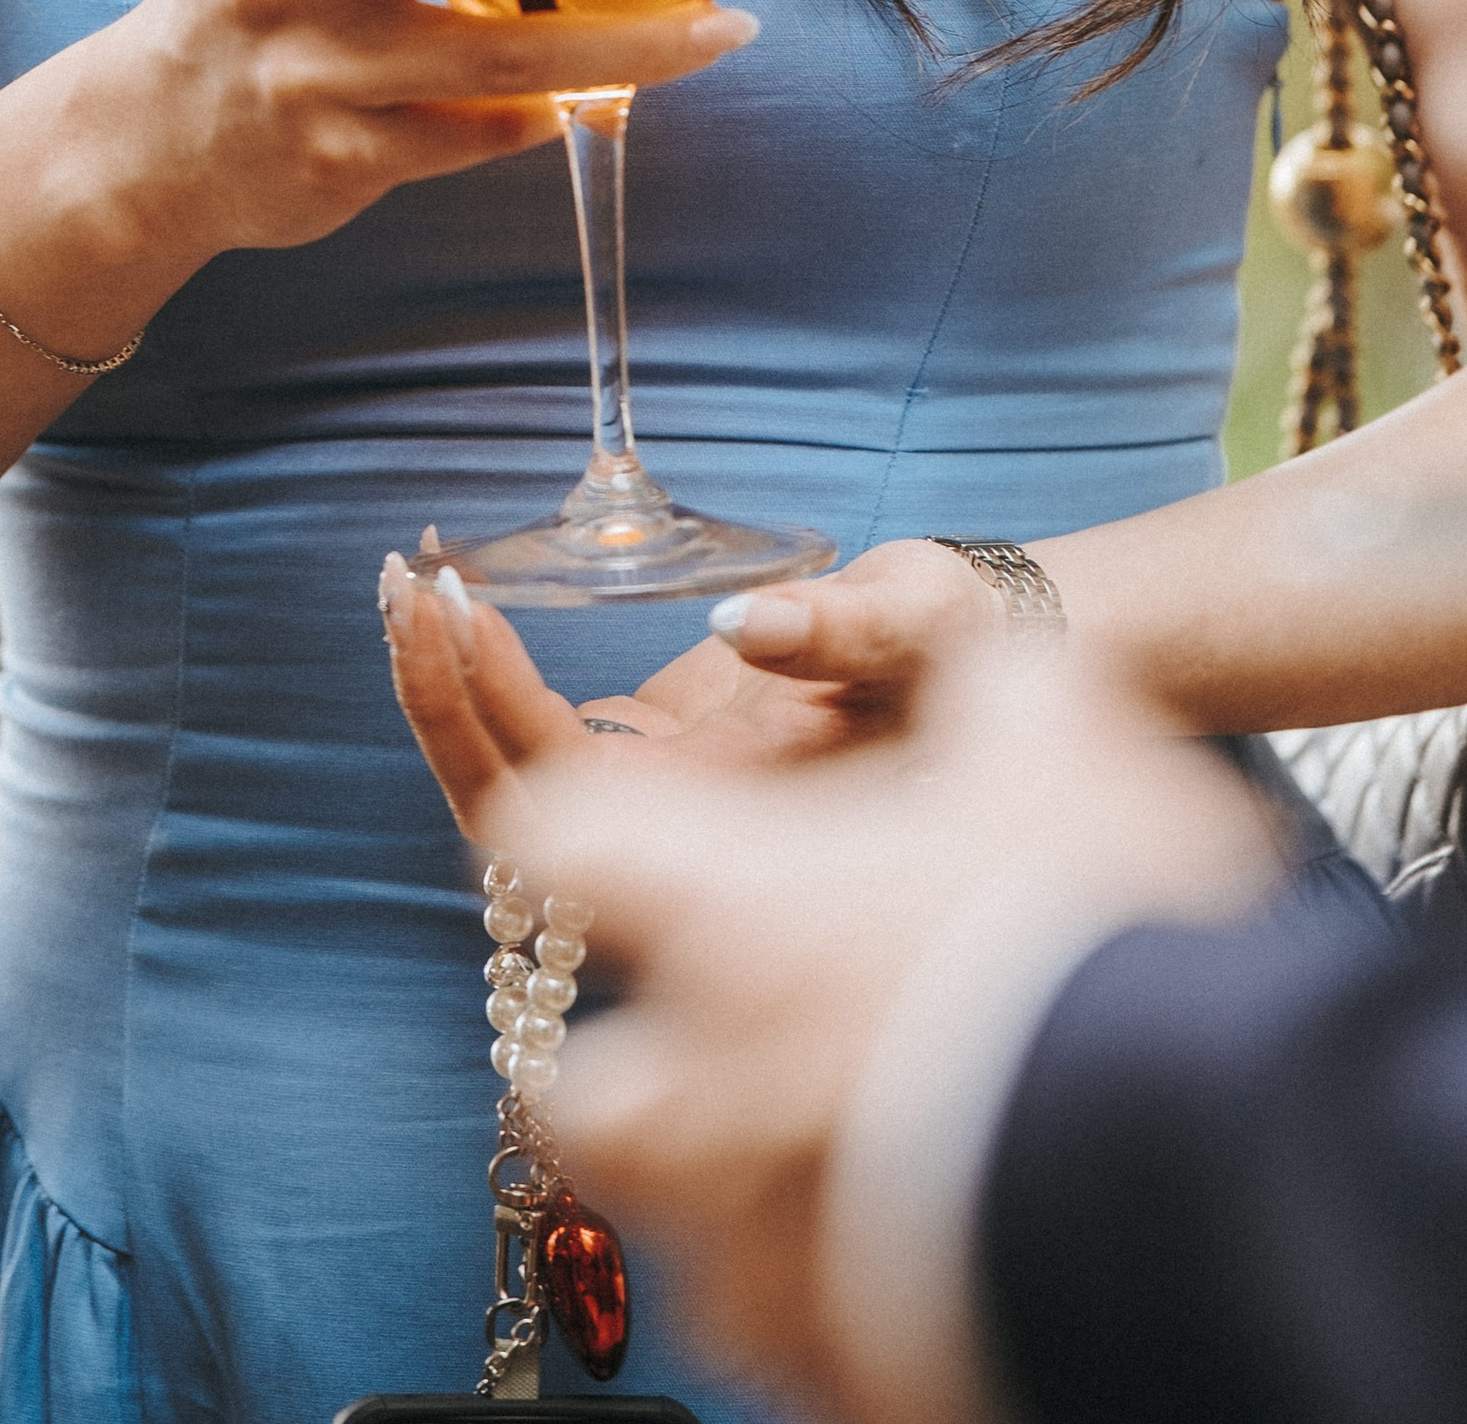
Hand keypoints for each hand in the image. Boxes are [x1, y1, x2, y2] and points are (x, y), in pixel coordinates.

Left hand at [380, 534, 1006, 852]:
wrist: (1065, 748)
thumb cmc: (1009, 696)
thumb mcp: (945, 639)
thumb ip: (855, 632)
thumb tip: (751, 625)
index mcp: (750, 848)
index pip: (572, 800)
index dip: (498, 705)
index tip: (462, 598)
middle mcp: (701, 883)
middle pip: (513, 834)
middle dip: (439, 709)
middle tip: (401, 584)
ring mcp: (687, 861)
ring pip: (520, 826)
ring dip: (450, 714)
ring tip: (406, 588)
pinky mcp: (689, 810)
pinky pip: (560, 790)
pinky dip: (495, 705)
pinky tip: (465, 607)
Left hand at [523, 628, 1277, 1423]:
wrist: (1192, 1180)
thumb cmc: (1096, 939)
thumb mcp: (1059, 741)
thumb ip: (981, 677)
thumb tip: (974, 657)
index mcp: (721, 911)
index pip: (548, 835)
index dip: (587, 825)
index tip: (624, 832)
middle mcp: (695, 1089)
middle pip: (575, 1085)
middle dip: (643, 1065)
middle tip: (748, 1040)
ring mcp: (747, 1252)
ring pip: (682, 1226)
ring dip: (746, 1188)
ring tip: (869, 1157)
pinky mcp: (823, 1372)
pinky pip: (791, 1333)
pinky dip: (842, 1291)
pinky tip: (933, 1245)